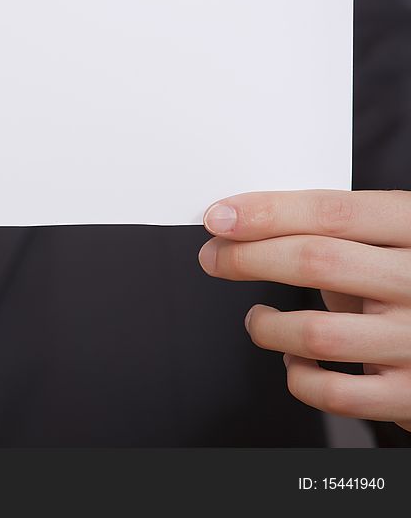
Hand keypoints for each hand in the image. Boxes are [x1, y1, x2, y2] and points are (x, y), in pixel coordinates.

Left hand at [198, 190, 410, 431]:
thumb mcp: (389, 241)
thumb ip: (337, 234)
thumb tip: (246, 227)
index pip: (334, 211)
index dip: (267, 212)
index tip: (220, 217)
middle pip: (317, 262)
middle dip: (247, 258)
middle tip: (215, 258)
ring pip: (316, 332)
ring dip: (266, 326)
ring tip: (259, 319)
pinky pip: (335, 393)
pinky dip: (298, 377)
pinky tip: (293, 360)